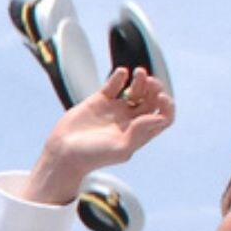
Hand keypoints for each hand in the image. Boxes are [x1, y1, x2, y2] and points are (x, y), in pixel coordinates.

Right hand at [28, 66, 172, 204]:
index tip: (162, 98)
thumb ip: (139, 133)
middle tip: (150, 82)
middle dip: (155, 88)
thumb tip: (158, 117)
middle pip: (152, 99)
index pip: (163, 116)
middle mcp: (130, 120)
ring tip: (139, 73)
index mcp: (140, 133)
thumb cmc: (92, 157)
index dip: (167, 106)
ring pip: (136, 90)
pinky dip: (120, 76)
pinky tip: (122, 73)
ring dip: (141, 79)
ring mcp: (116, 109)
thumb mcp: (120, 149)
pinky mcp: (100, 100)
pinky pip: (114, 84)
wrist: (63, 152)